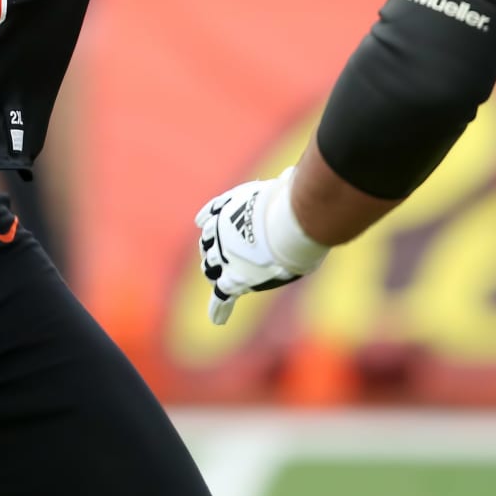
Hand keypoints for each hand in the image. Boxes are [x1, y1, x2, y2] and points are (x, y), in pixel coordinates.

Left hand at [195, 167, 328, 325]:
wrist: (286, 223)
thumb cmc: (289, 201)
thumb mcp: (284, 186)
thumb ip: (283, 185)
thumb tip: (292, 177)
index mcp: (225, 207)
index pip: (210, 216)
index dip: (211, 222)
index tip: (204, 223)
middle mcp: (217, 231)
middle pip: (209, 244)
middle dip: (214, 250)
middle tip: (223, 258)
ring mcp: (222, 255)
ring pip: (212, 268)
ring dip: (217, 273)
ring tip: (223, 283)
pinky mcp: (233, 278)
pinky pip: (221, 294)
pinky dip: (219, 307)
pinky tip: (217, 319)